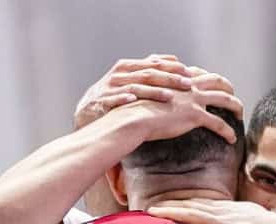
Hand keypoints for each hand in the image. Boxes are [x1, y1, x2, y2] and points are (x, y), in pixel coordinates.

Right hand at [74, 55, 242, 143]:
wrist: (131, 118)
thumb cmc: (133, 110)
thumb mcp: (145, 97)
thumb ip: (154, 94)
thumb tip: (154, 100)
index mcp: (177, 80)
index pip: (200, 74)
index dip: (210, 80)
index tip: (216, 86)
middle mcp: (188, 86)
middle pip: (218, 82)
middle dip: (228, 88)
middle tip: (234, 98)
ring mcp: (193, 100)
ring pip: (225, 100)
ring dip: (236, 107)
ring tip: (240, 115)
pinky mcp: (195, 116)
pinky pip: (219, 124)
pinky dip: (228, 131)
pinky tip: (231, 140)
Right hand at [75, 54, 191, 127]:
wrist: (86, 112)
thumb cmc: (113, 95)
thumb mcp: (129, 79)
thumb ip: (148, 69)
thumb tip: (172, 59)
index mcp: (127, 67)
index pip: (153, 64)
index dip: (171, 67)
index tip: (189, 72)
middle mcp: (119, 75)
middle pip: (148, 74)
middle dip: (169, 79)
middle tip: (188, 84)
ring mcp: (110, 88)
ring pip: (135, 88)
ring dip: (153, 92)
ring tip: (169, 96)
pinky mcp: (102, 102)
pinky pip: (114, 100)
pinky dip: (124, 99)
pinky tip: (134, 100)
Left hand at [148, 199, 275, 223]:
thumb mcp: (252, 217)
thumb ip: (238, 217)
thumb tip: (230, 221)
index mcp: (229, 209)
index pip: (200, 204)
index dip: (180, 203)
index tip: (165, 203)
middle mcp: (224, 213)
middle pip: (192, 207)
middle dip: (170, 206)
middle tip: (150, 208)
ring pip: (193, 217)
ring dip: (172, 215)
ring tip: (154, 214)